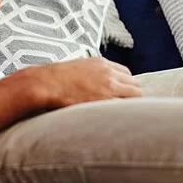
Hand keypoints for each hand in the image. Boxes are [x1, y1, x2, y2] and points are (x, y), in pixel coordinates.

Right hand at [22, 57, 140, 109]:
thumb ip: (92, 74)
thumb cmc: (56, 80)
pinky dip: (125, 112)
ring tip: (124, 116)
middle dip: (131, 95)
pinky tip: (120, 119)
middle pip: (135, 85)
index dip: (125, 85)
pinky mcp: (105, 100)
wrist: (46, 84)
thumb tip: (96, 86)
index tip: (120, 95)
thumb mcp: (77, 68)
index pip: (127, 74)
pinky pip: (126, 106)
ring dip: (131, 104)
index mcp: (102, 63)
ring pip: (135, 95)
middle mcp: (109, 73)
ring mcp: (109, 87)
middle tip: (124, 108)